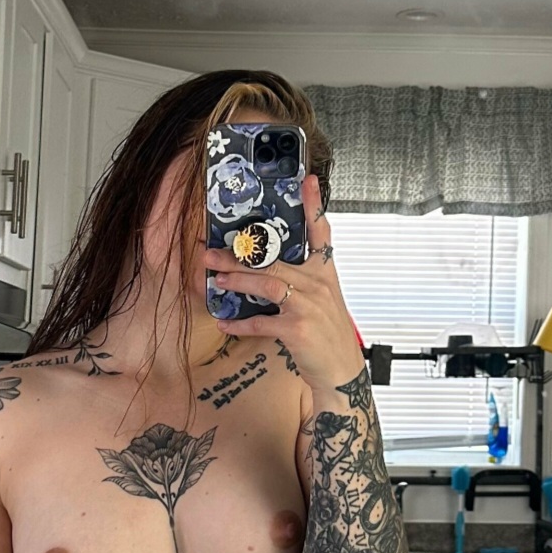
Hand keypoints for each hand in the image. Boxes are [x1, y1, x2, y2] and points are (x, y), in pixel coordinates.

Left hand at [198, 174, 362, 392]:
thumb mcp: (322, 300)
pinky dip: (240, 324)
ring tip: (215, 280)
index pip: (322, 233)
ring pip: (267, 284)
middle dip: (238, 257)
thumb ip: (300, 282)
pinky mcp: (298, 329)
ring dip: (237, 281)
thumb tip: (263, 270)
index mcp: (324, 274)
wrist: (342, 371)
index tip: (308, 181)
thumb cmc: (328, 335)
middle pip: (274, 261)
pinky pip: (261, 323)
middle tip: (210, 252)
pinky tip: (224, 323)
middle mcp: (318, 285)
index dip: (314, 206)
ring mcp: (309, 306)